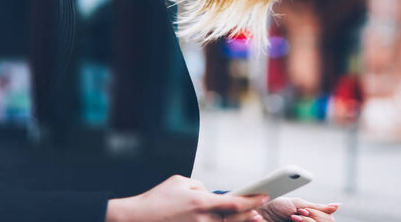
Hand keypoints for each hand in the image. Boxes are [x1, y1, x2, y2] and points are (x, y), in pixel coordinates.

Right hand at [106, 175, 267, 221]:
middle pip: (235, 219)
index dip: (252, 200)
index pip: (234, 202)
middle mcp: (202, 219)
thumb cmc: (158, 199)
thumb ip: (201, 187)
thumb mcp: (180, 182)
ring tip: (252, 215)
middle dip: (251, 212)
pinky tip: (231, 220)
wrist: (136, 219)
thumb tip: (211, 193)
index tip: (264, 195)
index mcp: (200, 202)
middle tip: (261, 205)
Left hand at [258, 197, 338, 221]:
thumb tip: (337, 206)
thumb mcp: (299, 204)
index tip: (305, 210)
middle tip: (298, 213)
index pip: (328, 220)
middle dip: (312, 219)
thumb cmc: (277, 206)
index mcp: (312, 217)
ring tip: (293, 217)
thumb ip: (318, 207)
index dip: (318, 216)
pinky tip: (292, 220)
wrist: (260, 210)